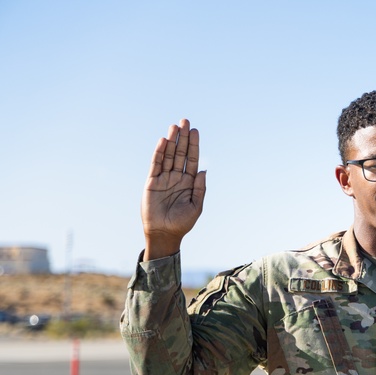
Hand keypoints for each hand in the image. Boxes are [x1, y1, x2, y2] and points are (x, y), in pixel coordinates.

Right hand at [141, 119, 206, 259]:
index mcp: (189, 182)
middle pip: (181, 153)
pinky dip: (159, 153)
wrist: (164, 233)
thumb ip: (200, 189)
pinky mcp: (152, 182)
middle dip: (183, 138)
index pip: (192, 160)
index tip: (195, 131)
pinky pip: (156, 164)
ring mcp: (164, 178)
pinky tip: (163, 141)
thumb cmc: (182, 223)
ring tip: (174, 126)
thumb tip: (204, 171)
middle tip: (185, 121)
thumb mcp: (196, 206)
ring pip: (168, 156)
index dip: (194, 146)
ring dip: (171, 141)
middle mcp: (177, 177)